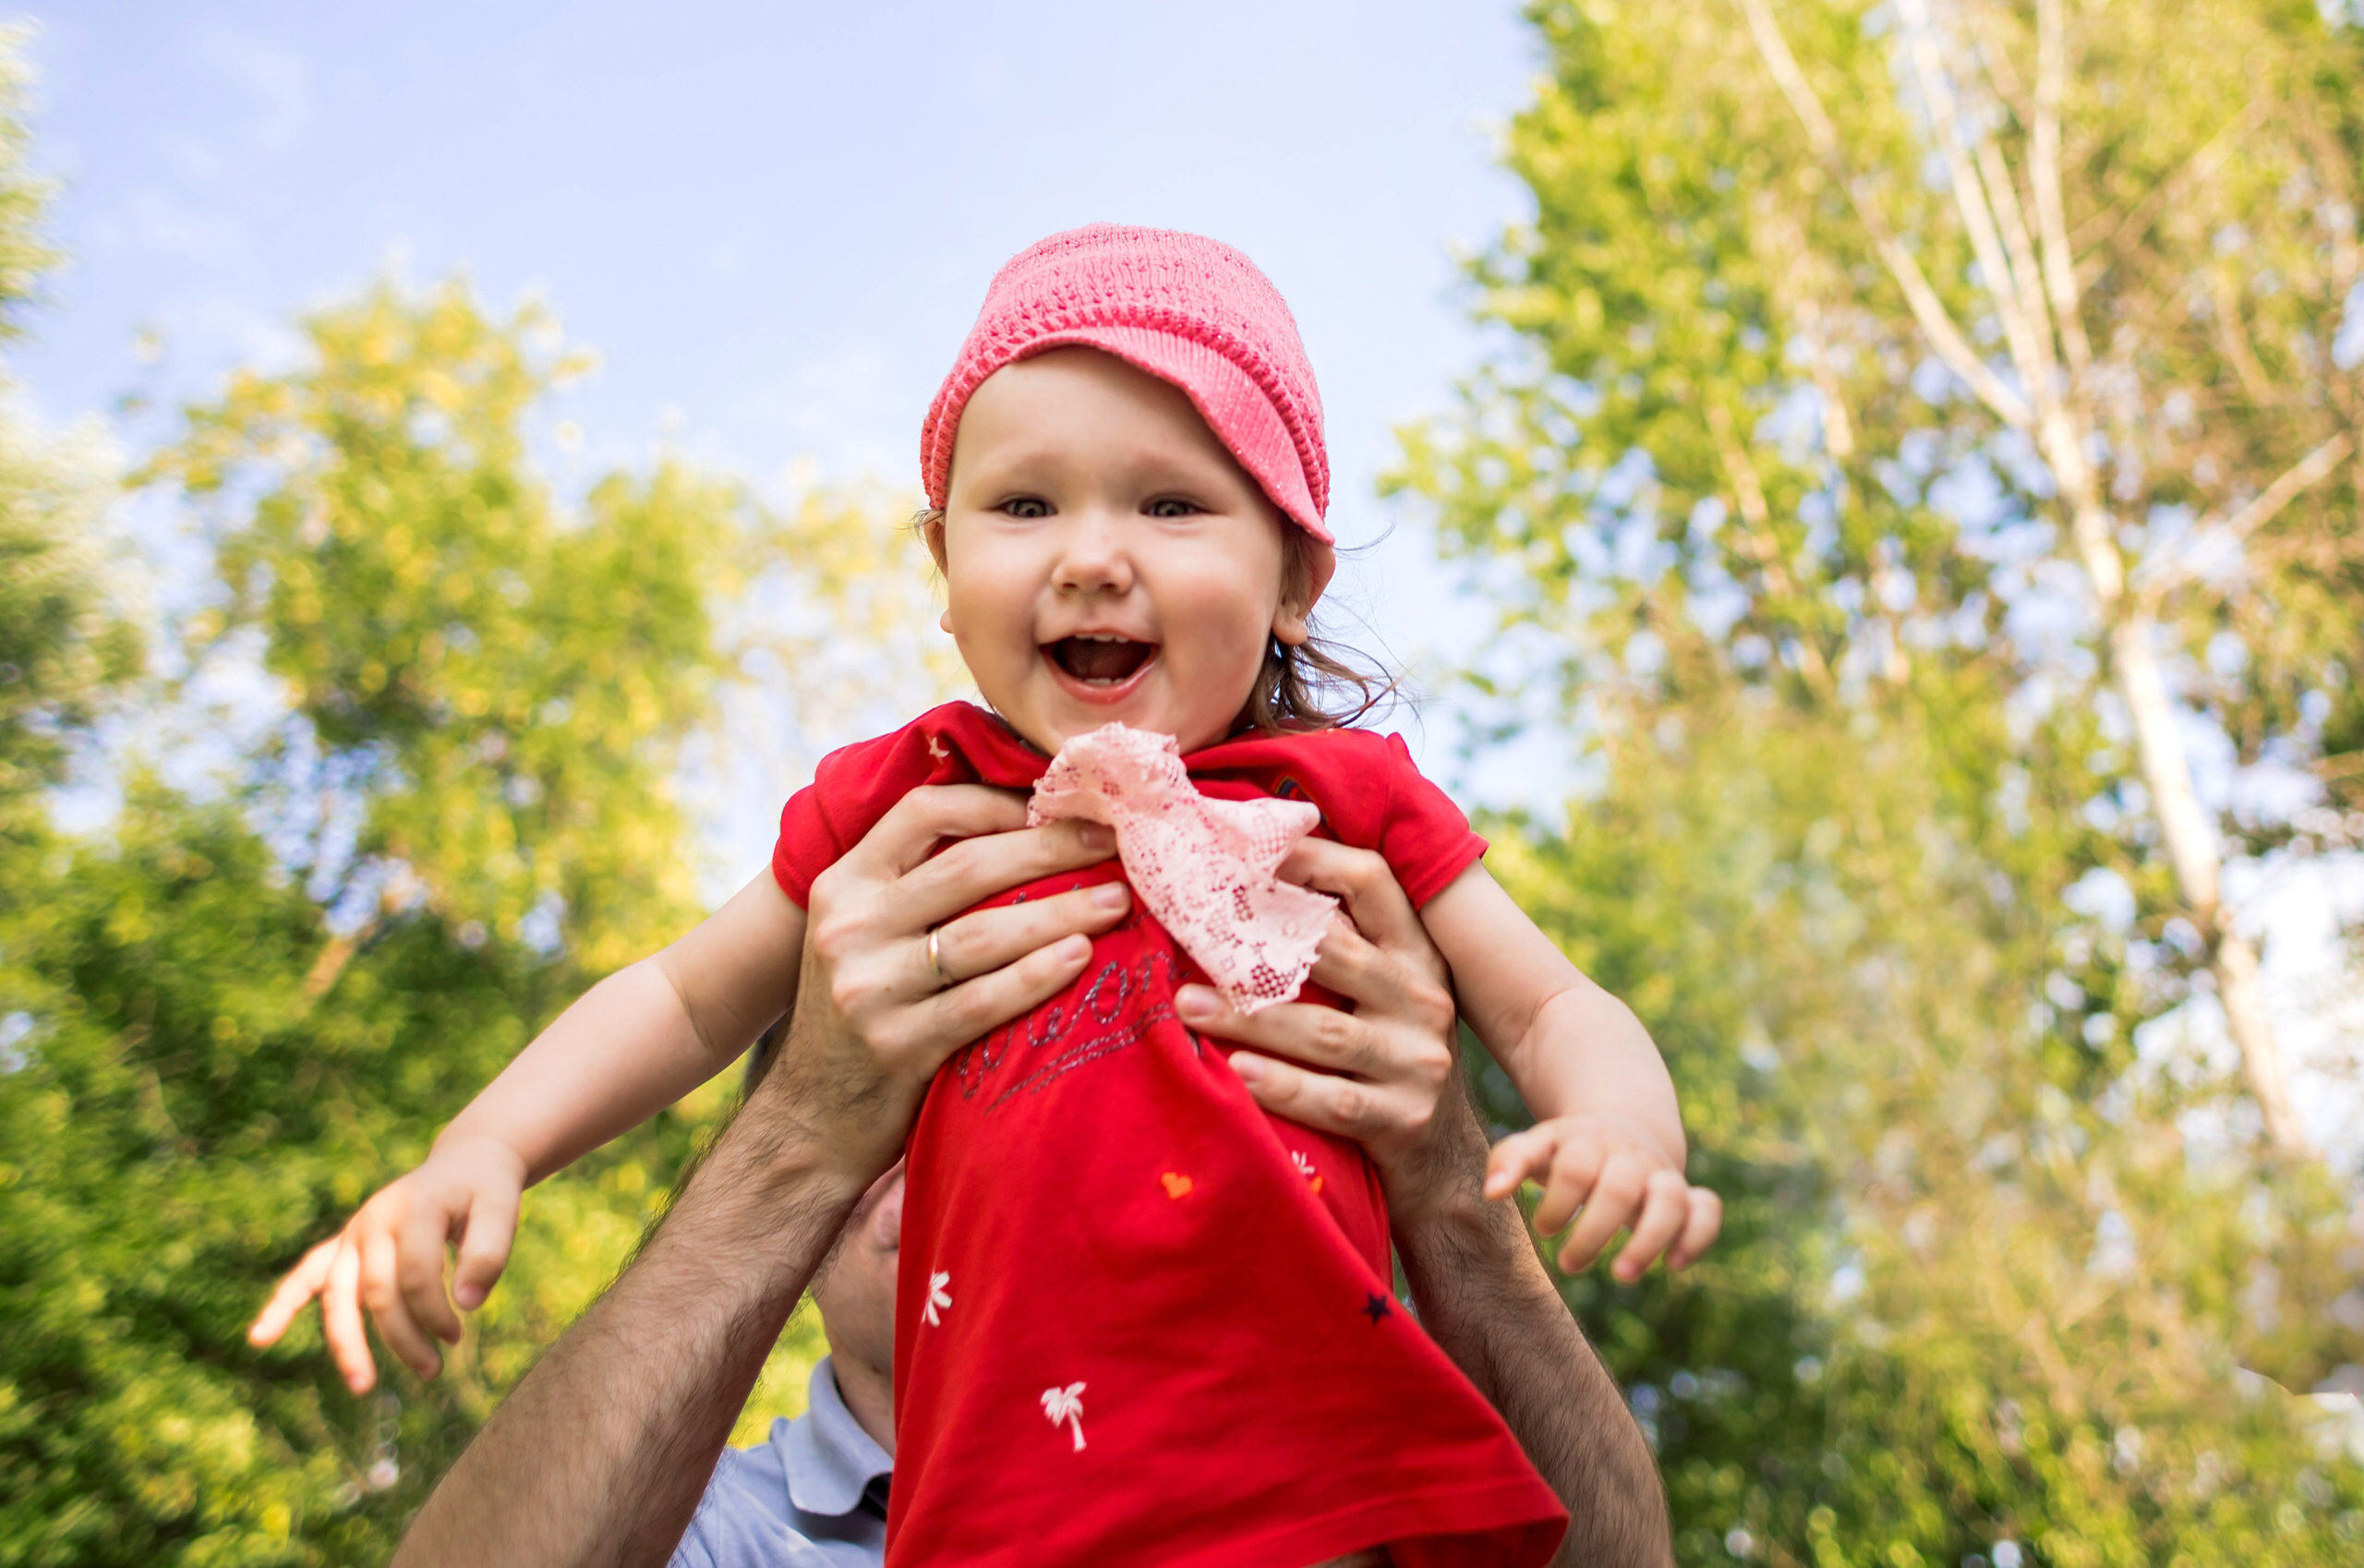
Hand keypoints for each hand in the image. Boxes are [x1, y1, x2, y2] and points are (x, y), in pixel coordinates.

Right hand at [248, 1133, 527, 1392]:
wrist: (466, 1161)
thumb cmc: (486, 1190)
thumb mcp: (504, 1208)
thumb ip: (490, 1252)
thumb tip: (469, 1304)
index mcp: (414, 1208)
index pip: (415, 1273)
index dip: (434, 1311)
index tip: (458, 1335)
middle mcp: (374, 1220)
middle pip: (376, 1291)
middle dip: (403, 1337)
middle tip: (434, 1371)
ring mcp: (354, 1232)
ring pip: (338, 1295)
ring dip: (347, 1342)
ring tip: (362, 1387)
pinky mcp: (345, 1243)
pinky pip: (307, 1275)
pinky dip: (283, 1305)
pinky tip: (259, 1338)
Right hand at [766, 783, 1128, 1181]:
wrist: (810, 1118)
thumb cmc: (862, 1011)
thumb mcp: (863, 934)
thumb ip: (915, 884)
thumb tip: (1022, 825)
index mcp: (843, 884)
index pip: (923, 812)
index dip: (996, 802)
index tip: (1058, 805)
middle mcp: (849, 927)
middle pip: (968, 866)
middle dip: (1051, 848)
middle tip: (1113, 843)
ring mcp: (868, 988)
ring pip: (982, 933)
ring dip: (1062, 911)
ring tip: (1116, 902)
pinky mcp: (896, 1046)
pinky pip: (983, 1002)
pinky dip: (1038, 976)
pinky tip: (1080, 958)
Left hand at [1174, 837, 1480, 1224]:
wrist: (1445, 1166)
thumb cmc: (1389, 1063)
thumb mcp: (1385, 997)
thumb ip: (1342, 947)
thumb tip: (1246, 884)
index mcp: (1416, 954)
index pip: (1373, 881)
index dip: (1312, 856)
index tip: (1245, 850)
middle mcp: (1423, 1000)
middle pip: (1337, 953)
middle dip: (1258, 940)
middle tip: (1189, 928)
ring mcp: (1418, 1062)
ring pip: (1325, 1033)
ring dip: (1250, 1018)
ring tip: (1187, 1005)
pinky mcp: (1404, 1120)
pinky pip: (1333, 1100)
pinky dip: (1282, 1086)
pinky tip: (1237, 1073)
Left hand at [1484, 1111, 1721, 1279]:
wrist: (1620, 1128)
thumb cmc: (1566, 1151)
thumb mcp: (1537, 1147)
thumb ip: (1508, 1160)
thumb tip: (1492, 1193)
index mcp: (1586, 1141)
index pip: (1574, 1168)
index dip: (1558, 1202)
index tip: (1545, 1229)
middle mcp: (1628, 1155)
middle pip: (1620, 1188)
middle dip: (1594, 1231)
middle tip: (1569, 1264)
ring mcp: (1661, 1173)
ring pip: (1670, 1198)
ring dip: (1648, 1240)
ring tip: (1622, 1274)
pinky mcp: (1687, 1193)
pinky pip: (1707, 1209)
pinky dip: (1698, 1235)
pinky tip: (1676, 1264)